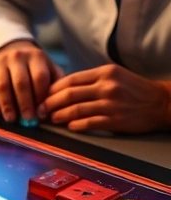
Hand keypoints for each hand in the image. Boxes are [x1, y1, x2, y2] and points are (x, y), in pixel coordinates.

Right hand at [0, 41, 63, 122]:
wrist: (12, 51)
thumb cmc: (34, 67)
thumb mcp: (49, 68)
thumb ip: (55, 84)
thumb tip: (54, 106)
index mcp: (36, 57)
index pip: (39, 77)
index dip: (40, 96)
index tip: (42, 112)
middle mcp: (17, 57)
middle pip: (21, 82)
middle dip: (24, 103)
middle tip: (28, 118)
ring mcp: (0, 64)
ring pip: (3, 86)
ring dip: (7, 104)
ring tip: (11, 119)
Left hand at [41, 64, 170, 133]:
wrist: (161, 102)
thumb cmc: (133, 89)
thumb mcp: (114, 76)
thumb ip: (90, 80)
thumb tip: (61, 89)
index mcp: (104, 73)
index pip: (69, 80)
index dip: (51, 90)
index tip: (42, 96)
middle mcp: (106, 86)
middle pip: (68, 95)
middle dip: (49, 104)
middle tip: (40, 110)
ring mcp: (111, 104)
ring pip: (75, 109)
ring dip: (59, 116)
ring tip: (51, 119)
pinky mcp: (115, 120)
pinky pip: (88, 123)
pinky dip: (75, 125)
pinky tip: (69, 126)